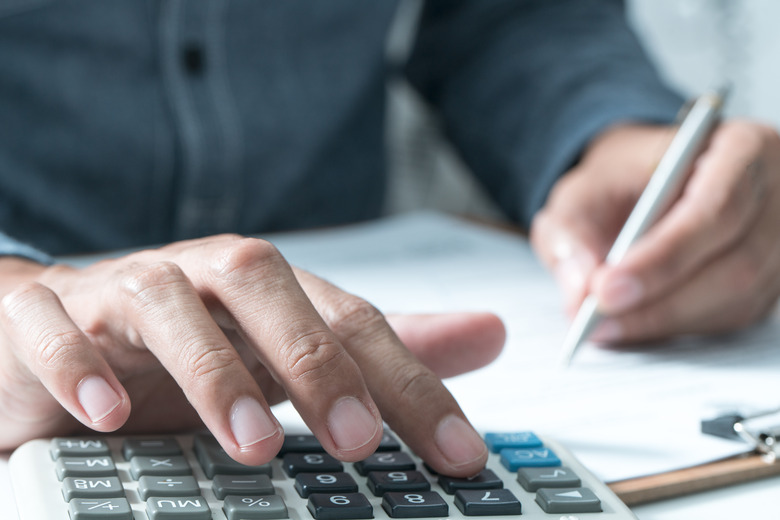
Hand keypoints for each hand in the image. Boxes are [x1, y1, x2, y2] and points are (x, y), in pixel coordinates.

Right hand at [0, 235, 504, 476]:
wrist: (65, 326)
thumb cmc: (191, 343)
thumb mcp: (293, 349)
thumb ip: (385, 350)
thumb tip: (490, 333)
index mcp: (269, 288)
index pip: (353, 321)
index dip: (411, 384)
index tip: (458, 455)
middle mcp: (204, 277)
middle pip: (268, 289)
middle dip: (316, 362)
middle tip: (359, 442)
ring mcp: (124, 291)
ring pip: (169, 302)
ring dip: (214, 369)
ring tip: (252, 443)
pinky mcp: (50, 316)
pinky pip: (56, 328)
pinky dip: (76, 363)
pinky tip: (106, 413)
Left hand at [531, 121, 779, 342]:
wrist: (643, 185)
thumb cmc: (622, 180)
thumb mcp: (583, 189)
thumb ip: (572, 230)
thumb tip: (580, 286)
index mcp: (739, 148)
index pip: (717, 207)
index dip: (663, 256)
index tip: (606, 289)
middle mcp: (773, 194)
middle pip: (735, 263)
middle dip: (659, 300)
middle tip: (598, 318)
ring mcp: (778, 242)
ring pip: (737, 298)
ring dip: (665, 320)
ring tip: (604, 326)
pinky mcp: (769, 281)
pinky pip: (734, 316)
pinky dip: (679, 326)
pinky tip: (635, 325)